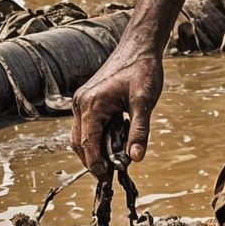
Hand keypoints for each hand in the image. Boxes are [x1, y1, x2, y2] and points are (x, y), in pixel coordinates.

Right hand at [70, 41, 163, 177]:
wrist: (140, 47)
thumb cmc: (142, 70)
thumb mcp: (144, 101)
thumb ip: (139, 131)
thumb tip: (135, 159)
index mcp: (91, 104)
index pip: (87, 144)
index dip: (96, 164)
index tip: (107, 178)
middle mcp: (81, 103)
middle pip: (79, 143)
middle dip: (93, 160)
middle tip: (111, 172)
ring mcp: (82, 100)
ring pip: (81, 135)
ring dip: (95, 149)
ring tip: (114, 159)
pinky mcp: (88, 99)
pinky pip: (87, 125)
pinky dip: (97, 137)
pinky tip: (115, 140)